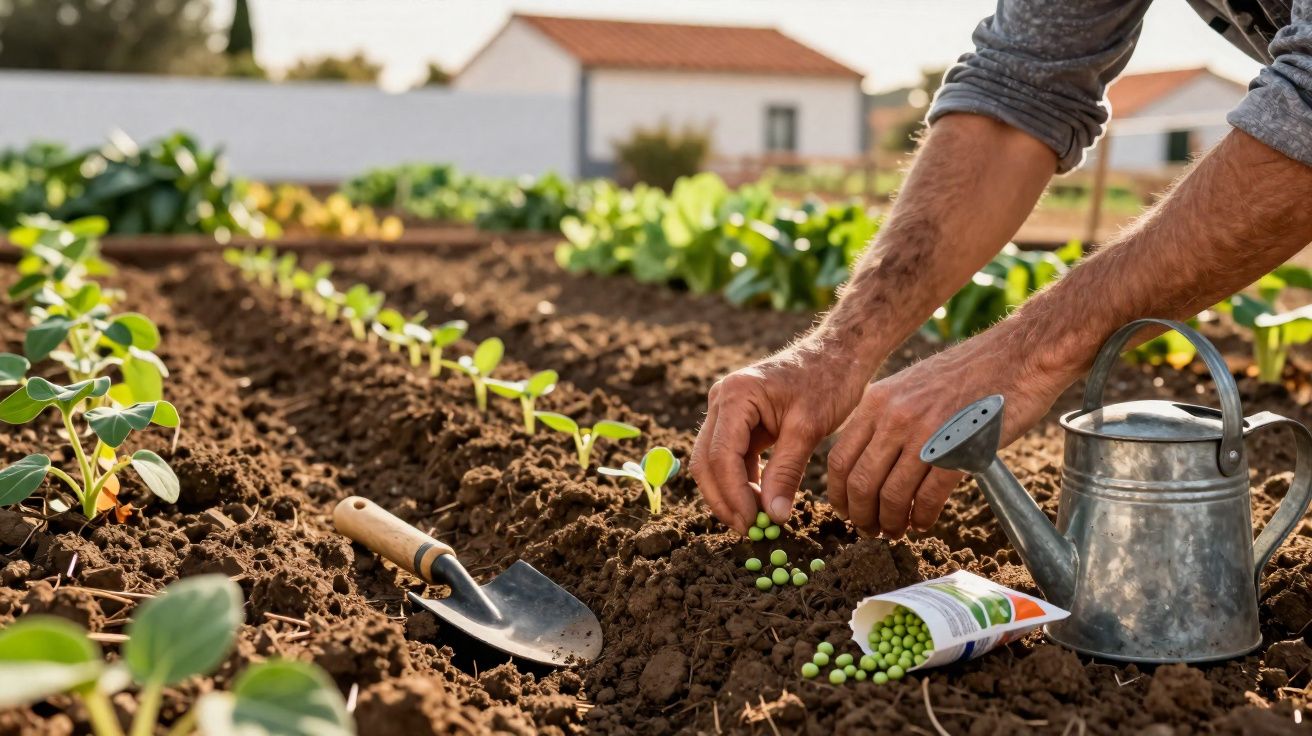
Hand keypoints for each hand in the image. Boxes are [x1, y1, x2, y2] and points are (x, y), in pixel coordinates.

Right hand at [691, 338, 869, 533]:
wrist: (838, 354)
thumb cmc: (828, 381)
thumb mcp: (809, 429)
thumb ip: (787, 472)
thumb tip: (773, 516)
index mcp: (735, 395)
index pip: (720, 456)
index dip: (733, 494)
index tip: (752, 523)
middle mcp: (722, 400)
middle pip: (706, 462)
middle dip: (724, 499)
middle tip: (749, 530)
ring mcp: (727, 410)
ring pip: (714, 463)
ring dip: (731, 493)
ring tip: (756, 521)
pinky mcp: (738, 420)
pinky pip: (731, 458)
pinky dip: (742, 481)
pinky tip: (761, 501)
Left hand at [827, 328, 1070, 536]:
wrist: (1018, 356)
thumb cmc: (966, 374)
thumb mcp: (909, 387)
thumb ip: (884, 419)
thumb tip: (865, 462)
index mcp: (877, 402)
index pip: (840, 459)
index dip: (839, 495)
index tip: (846, 511)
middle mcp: (895, 417)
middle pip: (861, 484)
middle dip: (863, 516)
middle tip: (872, 530)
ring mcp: (926, 433)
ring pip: (892, 496)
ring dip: (892, 522)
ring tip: (897, 531)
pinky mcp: (958, 450)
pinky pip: (928, 498)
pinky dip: (922, 518)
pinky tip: (924, 522)